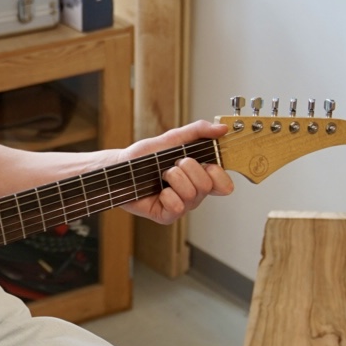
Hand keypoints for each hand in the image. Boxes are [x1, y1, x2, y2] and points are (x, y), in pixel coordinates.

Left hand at [116, 120, 233, 224]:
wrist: (121, 167)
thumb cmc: (145, 156)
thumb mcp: (172, 138)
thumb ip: (198, 131)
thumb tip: (221, 129)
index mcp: (200, 177)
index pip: (224, 184)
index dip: (217, 173)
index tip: (205, 162)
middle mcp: (194, 193)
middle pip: (207, 186)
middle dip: (188, 168)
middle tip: (173, 164)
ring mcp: (182, 206)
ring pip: (191, 195)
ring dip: (174, 178)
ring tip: (162, 174)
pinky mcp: (167, 216)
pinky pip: (177, 206)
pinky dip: (166, 194)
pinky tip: (158, 191)